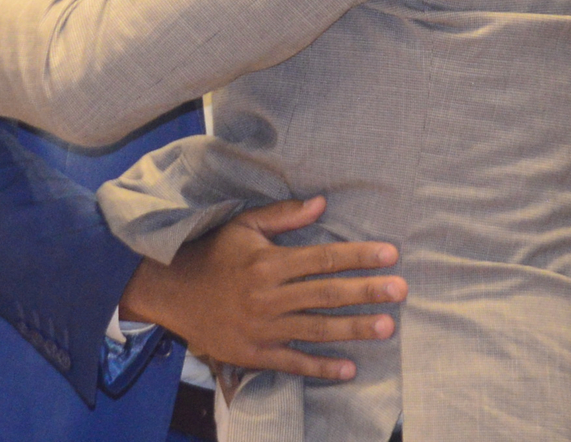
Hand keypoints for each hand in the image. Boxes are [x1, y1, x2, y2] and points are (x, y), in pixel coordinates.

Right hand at [117, 195, 406, 380]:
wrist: (169, 292)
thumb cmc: (211, 254)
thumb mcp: (243, 226)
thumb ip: (284, 216)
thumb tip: (322, 203)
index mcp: (268, 262)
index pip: (322, 258)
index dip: (358, 256)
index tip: (390, 255)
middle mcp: (268, 296)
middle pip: (326, 294)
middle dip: (367, 291)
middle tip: (401, 290)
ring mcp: (262, 328)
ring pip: (316, 328)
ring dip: (354, 328)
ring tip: (387, 327)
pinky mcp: (254, 353)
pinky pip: (293, 363)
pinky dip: (321, 367)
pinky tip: (349, 368)